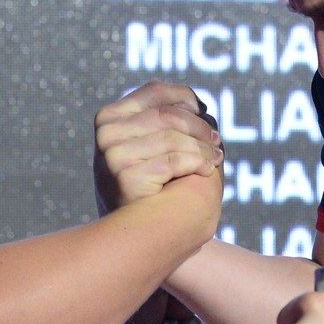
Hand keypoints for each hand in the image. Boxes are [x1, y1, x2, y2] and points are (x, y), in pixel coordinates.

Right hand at [94, 81, 221, 212]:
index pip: (155, 92)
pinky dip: (198, 163)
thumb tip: (199, 105)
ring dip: (203, 148)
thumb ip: (162, 120)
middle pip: (167, 115)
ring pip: (173, 137)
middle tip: (216, 141)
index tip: (203, 111)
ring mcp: (113, 156)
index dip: (185, 98)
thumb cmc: (146, 182)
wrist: (132, 231)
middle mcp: (106, 133)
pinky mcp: (126, 178)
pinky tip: (207, 170)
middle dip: (199, 127)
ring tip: (216, 158)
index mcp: (109, 117)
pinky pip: (174, 161)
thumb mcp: (146, 143)